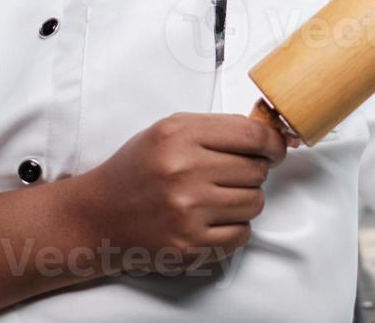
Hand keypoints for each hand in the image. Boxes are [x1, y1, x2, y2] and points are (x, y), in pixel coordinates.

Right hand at [79, 113, 286, 272]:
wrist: (99, 215)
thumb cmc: (136, 170)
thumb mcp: (168, 131)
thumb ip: (217, 129)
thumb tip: (270, 136)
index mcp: (179, 135)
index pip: (252, 136)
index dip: (273, 143)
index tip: (275, 149)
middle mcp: (183, 171)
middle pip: (257, 170)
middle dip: (251, 172)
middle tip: (228, 175)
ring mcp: (187, 211)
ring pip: (255, 202)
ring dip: (244, 200)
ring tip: (216, 197)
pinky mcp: (190, 244)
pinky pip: (242, 234)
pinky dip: (234, 227)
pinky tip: (211, 219)